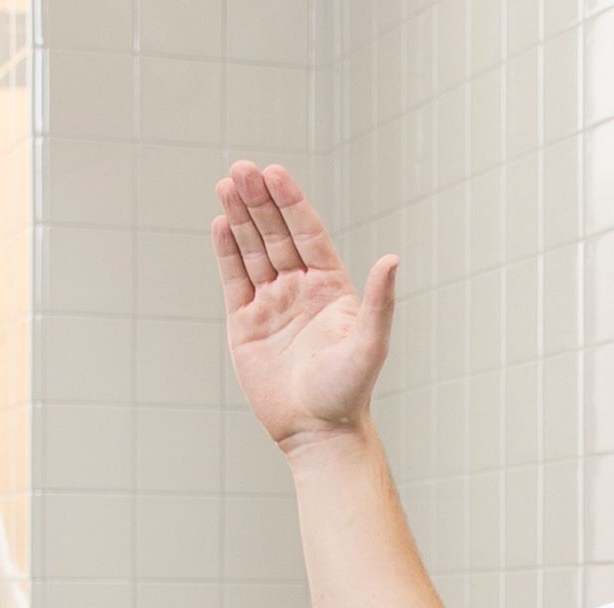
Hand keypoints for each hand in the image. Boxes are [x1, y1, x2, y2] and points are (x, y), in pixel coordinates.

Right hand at [212, 160, 396, 450]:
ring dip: (240, 217)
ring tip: (227, 183)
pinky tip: (220, 223)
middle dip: (260, 201)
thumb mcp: (369, 344)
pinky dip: (227, 251)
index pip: (308, 234)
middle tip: (242, 168)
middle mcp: (301, 291)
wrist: (318, 434)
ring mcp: (272, 304)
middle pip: (276, 234)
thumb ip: (380, 301)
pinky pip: (235, 279)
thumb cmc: (348, 393)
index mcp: (330, 289)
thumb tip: (393, 258)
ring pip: (252, 250)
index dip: (292, 203)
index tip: (275, 173)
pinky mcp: (246, 323)